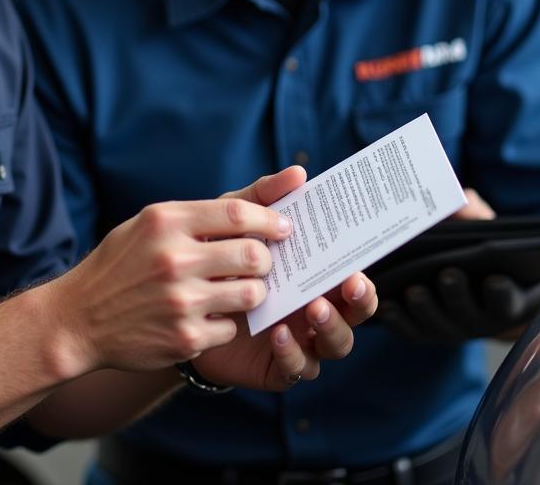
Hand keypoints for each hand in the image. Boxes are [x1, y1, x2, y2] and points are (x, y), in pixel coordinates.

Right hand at [48, 169, 295, 377]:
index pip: (237, 213)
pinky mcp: (184, 338)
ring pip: (251, 294)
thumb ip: (199, 215)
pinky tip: (208, 316)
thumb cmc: (121, 263)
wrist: (77, 319)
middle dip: (268, 258)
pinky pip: (231, 327)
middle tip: (264, 261)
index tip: (284, 225)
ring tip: (240, 288)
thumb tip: (258, 205)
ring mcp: (180, 302)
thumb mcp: (149, 224)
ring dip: (253, 292)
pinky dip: (226, 322)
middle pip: (253, 255)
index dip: (270, 219)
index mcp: (166, 222)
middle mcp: (174, 259)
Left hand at [191, 166, 377, 390]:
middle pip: (355, 312)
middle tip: (349, 283)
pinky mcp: (276, 366)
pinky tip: (278, 332)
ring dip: (332, 327)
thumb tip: (299, 172)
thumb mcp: (237, 222)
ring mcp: (301, 340)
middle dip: (360, 301)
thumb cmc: (219, 255)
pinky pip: (297, 367)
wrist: (176, 299)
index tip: (358, 263)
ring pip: (336, 344)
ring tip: (314, 307)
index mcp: (316, 274)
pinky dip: (293, 352)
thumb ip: (264, 198)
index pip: (353, 275)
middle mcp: (316, 308)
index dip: (363, 272)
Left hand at [378, 187, 539, 342]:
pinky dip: (398, 320)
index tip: (495, 279)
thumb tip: (464, 201)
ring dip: (425, 308)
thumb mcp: (490, 235)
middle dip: (457, 295)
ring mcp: (451, 329)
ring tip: (413, 290)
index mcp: (504, 301)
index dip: (502, 293)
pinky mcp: (423, 332)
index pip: (507, 301)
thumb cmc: (484, 256)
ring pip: (437, 325)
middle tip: (448, 274)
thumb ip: (479, 218)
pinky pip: (409, 331)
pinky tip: (386, 304)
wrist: (477, 291)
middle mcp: (478, 321)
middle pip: (468, 314)